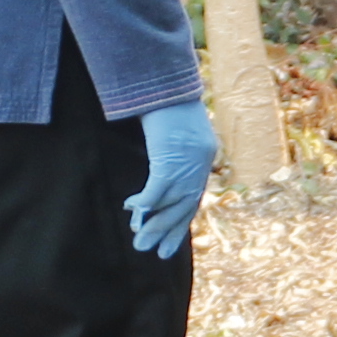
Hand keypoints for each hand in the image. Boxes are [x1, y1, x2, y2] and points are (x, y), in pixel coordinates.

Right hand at [122, 100, 217, 257]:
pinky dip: (146, 204)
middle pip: (184, 206)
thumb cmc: (169, 100)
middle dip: (167, 232)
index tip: (169, 244)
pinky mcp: (170, 159)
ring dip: (154, 225)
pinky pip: (158, 190)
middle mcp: (200, 164)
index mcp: (204, 157)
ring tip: (139, 242)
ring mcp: (187, 163)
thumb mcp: (176, 127)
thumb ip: (172, 145)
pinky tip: (133, 214)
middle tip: (152, 252)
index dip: (180, 223)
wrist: (170, 84)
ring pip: (171, 203)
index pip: (192, 198)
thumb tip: (160, 156)